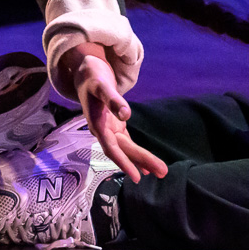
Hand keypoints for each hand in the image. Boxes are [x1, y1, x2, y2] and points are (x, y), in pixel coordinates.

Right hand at [65, 47, 167, 182]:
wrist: (86, 73)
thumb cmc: (92, 77)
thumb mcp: (102, 85)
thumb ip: (113, 99)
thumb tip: (126, 115)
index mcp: (97, 124)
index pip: (111, 148)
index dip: (123, 162)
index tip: (136, 176)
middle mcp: (103, 131)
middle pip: (123, 150)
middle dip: (142, 162)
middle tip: (162, 172)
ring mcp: (109, 129)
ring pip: (126, 149)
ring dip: (142, 160)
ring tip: (159, 172)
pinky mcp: (115, 126)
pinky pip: (126, 143)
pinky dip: (136, 153)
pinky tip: (146, 165)